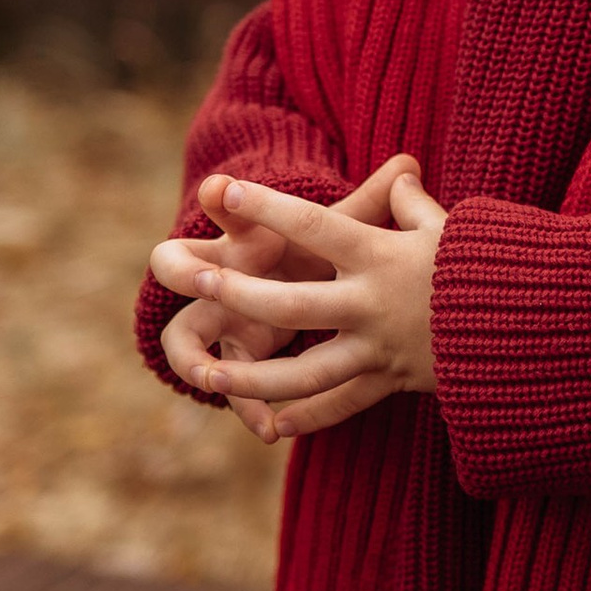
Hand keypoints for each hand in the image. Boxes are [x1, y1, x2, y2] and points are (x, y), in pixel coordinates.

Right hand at [150, 152, 417, 439]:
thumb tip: (411, 162)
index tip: (218, 189)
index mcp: (246, 237)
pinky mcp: (234, 358)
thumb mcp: (343, 230)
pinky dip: (245, 406)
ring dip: (193, 357)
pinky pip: (228, 386)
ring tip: (211, 376)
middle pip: (178, 266)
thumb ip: (372, 203)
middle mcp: (222, 274)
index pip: (224, 209)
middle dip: (180, 269)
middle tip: (195, 276)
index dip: (219, 198)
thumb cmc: (316, 251)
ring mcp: (221, 319)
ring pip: (183, 336)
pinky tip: (269, 428)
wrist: (298, 285)